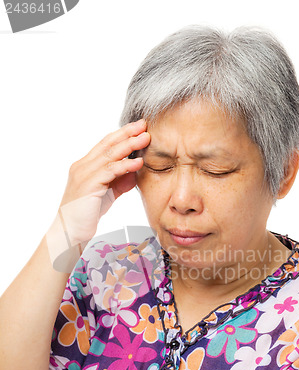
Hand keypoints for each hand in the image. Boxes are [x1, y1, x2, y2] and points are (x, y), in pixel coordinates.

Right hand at [58, 120, 149, 246]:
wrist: (70, 232)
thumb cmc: (87, 214)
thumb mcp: (107, 194)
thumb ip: (120, 182)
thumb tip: (135, 172)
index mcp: (85, 166)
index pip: (105, 144)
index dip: (122, 134)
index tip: (139, 127)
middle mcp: (82, 166)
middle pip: (107, 144)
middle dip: (127, 133)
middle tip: (144, 124)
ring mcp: (83, 174)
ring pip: (109, 154)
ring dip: (129, 145)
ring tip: (145, 138)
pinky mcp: (88, 185)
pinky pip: (109, 171)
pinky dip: (125, 165)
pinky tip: (138, 162)